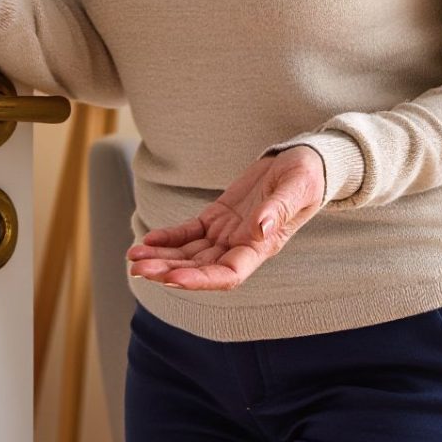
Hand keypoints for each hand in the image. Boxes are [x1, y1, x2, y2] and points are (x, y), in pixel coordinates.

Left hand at [127, 145, 327, 290]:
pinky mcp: (217, 217)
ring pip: (189, 254)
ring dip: (162, 257)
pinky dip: (167, 237)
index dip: (200, 280)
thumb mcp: (298, 186)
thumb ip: (278, 209)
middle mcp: (242, 246)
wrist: (304, 160)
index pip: (228, 274)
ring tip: (133, 257)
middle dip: (169, 270)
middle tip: (139, 268)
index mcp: (262, 247)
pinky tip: (147, 240)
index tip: (173, 278)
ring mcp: (227, 234)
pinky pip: (188, 233)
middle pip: (200, 268)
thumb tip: (260, 229)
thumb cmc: (307, 175)